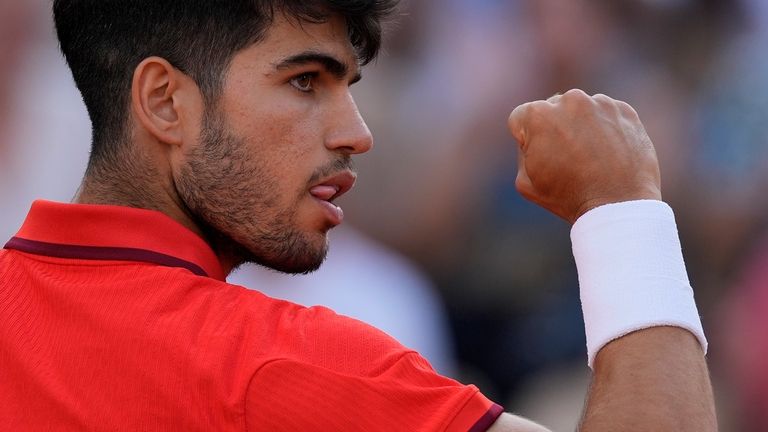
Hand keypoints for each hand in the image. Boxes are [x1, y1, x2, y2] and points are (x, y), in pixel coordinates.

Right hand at [507, 89, 660, 223]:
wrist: (619, 204)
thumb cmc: (569, 196)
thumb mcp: (525, 182)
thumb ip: (522, 151)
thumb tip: (534, 137)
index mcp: (538, 115)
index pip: (521, 118)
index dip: (526, 140)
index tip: (542, 158)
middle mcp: (569, 100)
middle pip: (552, 109)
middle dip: (555, 128)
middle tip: (567, 159)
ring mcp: (600, 103)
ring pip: (580, 110)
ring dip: (581, 127)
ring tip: (590, 159)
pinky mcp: (624, 111)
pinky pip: (606, 115)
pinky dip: (605, 129)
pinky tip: (607, 154)